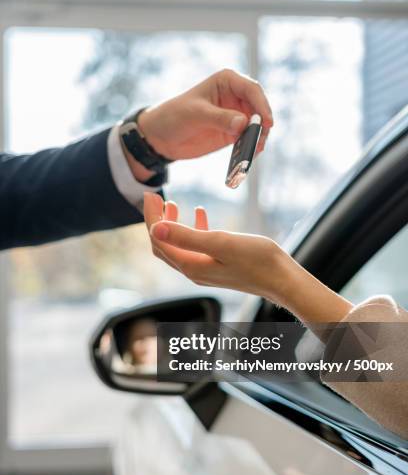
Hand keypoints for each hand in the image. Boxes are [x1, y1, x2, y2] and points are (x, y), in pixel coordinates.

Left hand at [137, 69, 272, 160]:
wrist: (161, 137)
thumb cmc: (174, 115)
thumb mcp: (195, 114)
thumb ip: (219, 118)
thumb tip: (243, 123)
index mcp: (227, 82)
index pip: (252, 89)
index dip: (262, 105)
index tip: (266, 122)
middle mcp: (235, 96)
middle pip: (258, 109)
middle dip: (262, 125)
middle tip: (260, 142)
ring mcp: (235, 115)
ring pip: (256, 126)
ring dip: (258, 138)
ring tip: (253, 152)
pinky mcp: (233, 133)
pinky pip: (248, 140)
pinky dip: (250, 148)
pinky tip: (248, 156)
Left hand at [143, 192, 352, 323]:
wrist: (283, 279)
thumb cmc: (257, 260)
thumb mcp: (220, 242)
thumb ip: (187, 236)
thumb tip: (155, 228)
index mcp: (191, 265)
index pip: (158, 240)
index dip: (151, 217)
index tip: (150, 194)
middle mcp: (194, 270)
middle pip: (163, 245)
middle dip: (156, 221)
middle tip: (156, 196)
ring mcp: (205, 270)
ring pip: (178, 246)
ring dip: (172, 225)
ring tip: (172, 204)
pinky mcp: (217, 266)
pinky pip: (195, 248)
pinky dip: (193, 230)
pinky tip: (200, 214)